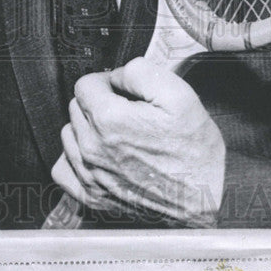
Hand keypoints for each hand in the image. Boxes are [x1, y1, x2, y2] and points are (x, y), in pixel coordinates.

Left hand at [51, 57, 225, 225]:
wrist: (206, 198)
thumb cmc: (195, 152)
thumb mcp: (179, 95)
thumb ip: (140, 72)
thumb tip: (117, 74)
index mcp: (109, 120)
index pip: (85, 84)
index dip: (108, 81)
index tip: (124, 91)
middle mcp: (93, 148)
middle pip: (76, 107)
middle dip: (99, 103)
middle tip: (128, 111)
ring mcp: (91, 175)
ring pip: (70, 135)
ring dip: (87, 128)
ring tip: (118, 133)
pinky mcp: (94, 197)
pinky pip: (63, 169)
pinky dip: (75, 159)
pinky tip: (97, 155)